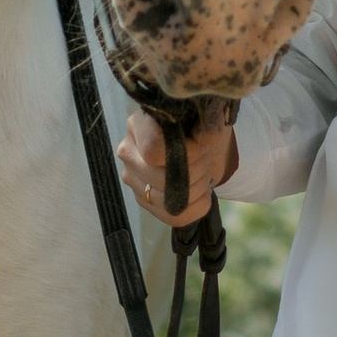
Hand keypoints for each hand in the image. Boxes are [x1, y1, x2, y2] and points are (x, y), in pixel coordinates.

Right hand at [117, 104, 238, 226]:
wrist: (202, 145)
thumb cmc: (200, 128)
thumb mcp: (207, 119)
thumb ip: (207, 126)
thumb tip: (205, 139)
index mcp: (139, 126)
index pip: (153, 150)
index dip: (185, 153)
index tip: (201, 147)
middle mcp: (128, 153)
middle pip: (161, 179)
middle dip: (196, 172)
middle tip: (206, 162)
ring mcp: (133, 180)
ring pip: (168, 202)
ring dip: (198, 190)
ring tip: (203, 174)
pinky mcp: (143, 201)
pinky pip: (174, 216)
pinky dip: (197, 207)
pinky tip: (201, 192)